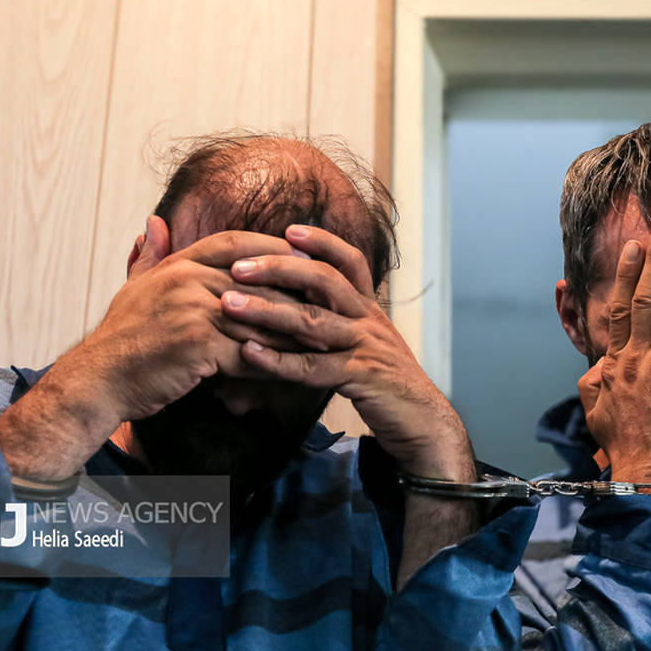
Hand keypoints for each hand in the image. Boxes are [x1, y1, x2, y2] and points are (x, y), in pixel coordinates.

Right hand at [73, 216, 318, 424]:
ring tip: (321, 338)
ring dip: (291, 330)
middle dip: (293, 289)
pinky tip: (294, 370)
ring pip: (258, 317)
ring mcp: (193, 312)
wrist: (98, 380)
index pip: (233, 242)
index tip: (302, 252)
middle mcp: (186, 281)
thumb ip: (150, 256)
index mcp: (177, 264)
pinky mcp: (198, 346)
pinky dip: (272, 363)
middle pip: (256, 279)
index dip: (271, 245)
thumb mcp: (134, 287)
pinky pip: (248, 353)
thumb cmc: (122, 337)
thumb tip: (153, 223)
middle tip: (327, 298)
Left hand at [222, 224, 473, 480]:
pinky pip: (313, 367)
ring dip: (267, 310)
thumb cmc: (384, 382)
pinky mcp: (361, 378)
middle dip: (279, 268)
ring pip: (312, 320)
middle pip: (325, 280)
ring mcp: (366, 347)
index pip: (349, 261)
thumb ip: (337, 324)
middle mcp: (368, 320)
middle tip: (238, 267)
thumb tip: (296, 309)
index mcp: (368, 308)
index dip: (322, 242)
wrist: (421, 421)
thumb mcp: (365, 343)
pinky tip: (248, 353)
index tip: (288, 229)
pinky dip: (277, 360)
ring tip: (229, 304)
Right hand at [579, 224, 650, 489]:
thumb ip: (597, 383)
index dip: (626, 275)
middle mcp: (635, 358)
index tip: (634, 247)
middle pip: (643, 298)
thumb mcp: (598, 412)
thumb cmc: (628, 447)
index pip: (619, 309)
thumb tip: (597, 367)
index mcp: (616, 364)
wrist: (649, 475)